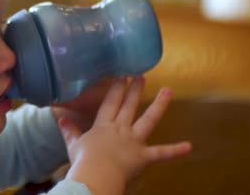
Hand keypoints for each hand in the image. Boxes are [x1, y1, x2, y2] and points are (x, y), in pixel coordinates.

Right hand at [59, 76, 191, 194]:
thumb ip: (69, 131)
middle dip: (135, 89)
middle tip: (141, 75)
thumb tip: (60, 120)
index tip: (121, 75)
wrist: (96, 175)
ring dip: (159, 105)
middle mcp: (120, 129)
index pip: (110, 103)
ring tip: (168, 91)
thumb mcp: (73, 144)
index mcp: (103, 126)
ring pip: (148, 120)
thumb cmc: (83, 161)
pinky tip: (189, 146)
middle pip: (129, 106)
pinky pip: (161, 153)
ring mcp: (133, 141)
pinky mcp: (143, 156)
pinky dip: (175, 151)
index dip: (116, 89)